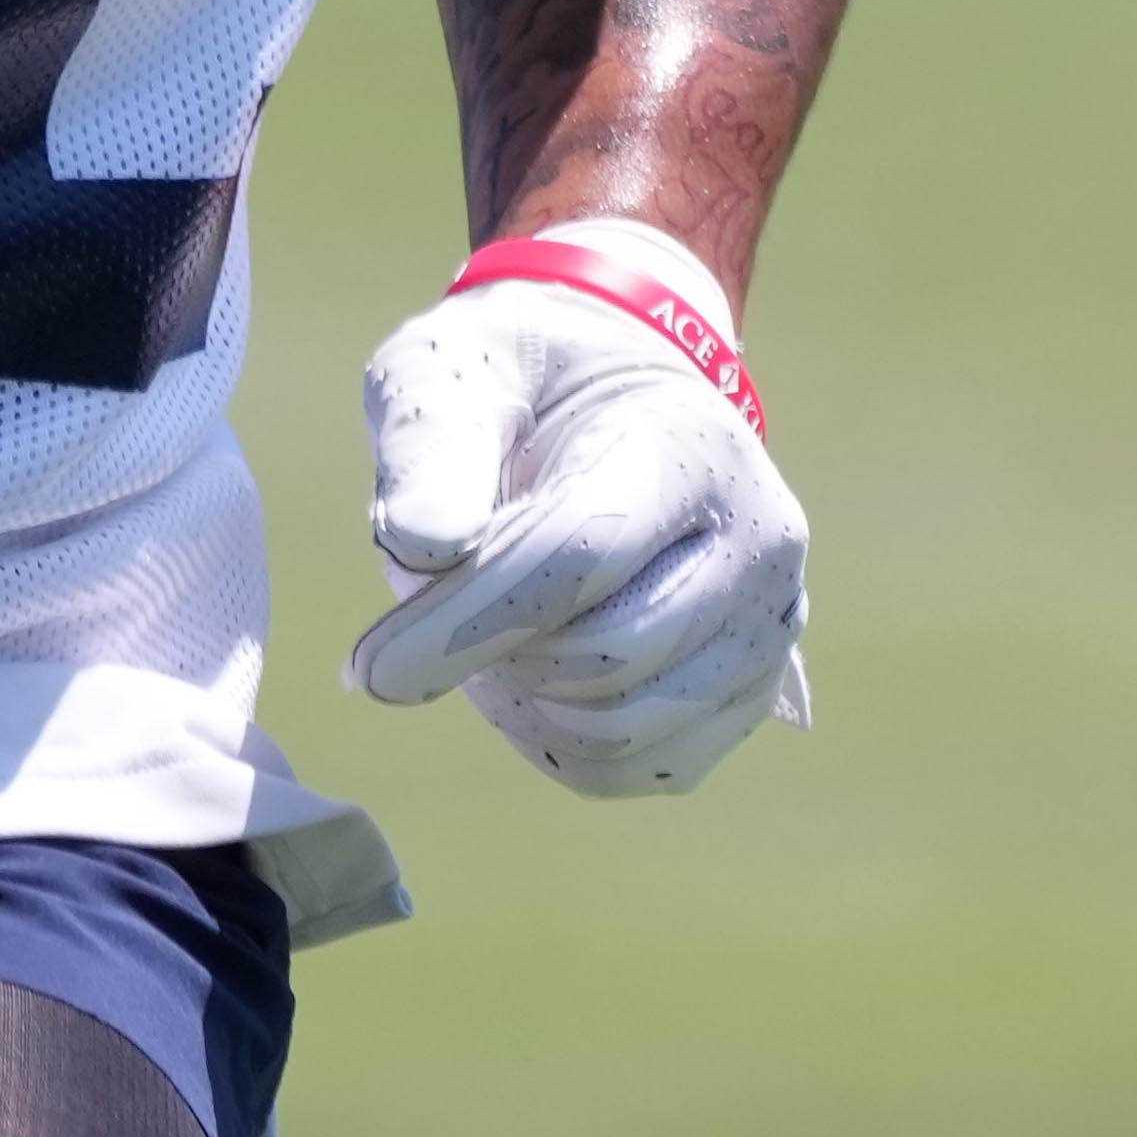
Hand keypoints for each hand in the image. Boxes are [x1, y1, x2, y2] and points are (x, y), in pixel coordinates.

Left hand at [352, 225, 811, 795]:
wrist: (605, 399)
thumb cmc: (516, 383)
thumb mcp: (452, 369)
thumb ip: (431, 444)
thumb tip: (423, 541)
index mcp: (691, 444)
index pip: (584, 552)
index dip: (468, 617)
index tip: (371, 667)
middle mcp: (758, 542)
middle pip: (606, 652)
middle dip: (487, 653)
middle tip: (421, 622)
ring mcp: (765, 627)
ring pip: (620, 726)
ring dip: (519, 697)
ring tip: (476, 631)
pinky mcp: (746, 696)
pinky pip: (632, 767)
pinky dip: (554, 741)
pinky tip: (516, 674)